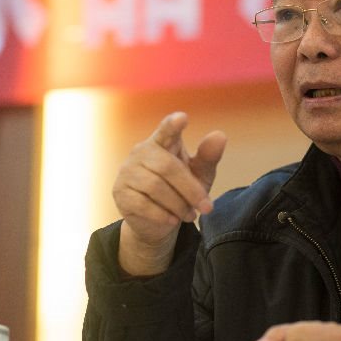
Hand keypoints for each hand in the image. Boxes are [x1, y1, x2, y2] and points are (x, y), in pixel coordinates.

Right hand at [113, 112, 226, 274]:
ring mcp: (127, 171)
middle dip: (190, 189)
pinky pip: (142, 204)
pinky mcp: (120, 192)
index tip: (183, 118)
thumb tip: (221, 135)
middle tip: (206, 207)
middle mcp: (141, 151)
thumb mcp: (200, 175)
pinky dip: (162, 215)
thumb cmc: (182, 191)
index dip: (172, 124)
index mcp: (162, 142)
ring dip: (178, 205)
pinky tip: (173, 220)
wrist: (158, 222)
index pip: (166, 130)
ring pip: (155, 187)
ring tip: (190, 215)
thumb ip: (208, 157)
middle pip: (167, 167)